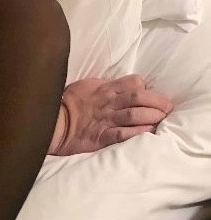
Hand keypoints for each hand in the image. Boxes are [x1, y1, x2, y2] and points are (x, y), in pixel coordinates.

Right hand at [49, 74, 173, 154]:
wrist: (52, 124)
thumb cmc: (66, 104)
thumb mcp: (85, 86)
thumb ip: (102, 86)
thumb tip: (115, 85)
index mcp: (105, 88)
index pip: (133, 82)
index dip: (146, 87)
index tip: (152, 95)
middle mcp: (108, 102)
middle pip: (140, 97)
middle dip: (157, 102)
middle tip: (168, 108)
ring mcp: (105, 120)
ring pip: (134, 114)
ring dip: (152, 116)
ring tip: (162, 120)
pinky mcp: (100, 137)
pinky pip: (122, 134)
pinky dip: (137, 133)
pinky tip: (147, 133)